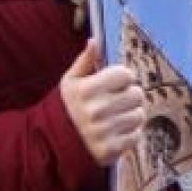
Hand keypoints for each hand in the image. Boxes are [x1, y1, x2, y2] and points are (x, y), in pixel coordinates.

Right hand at [60, 40, 146, 165]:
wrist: (52, 145)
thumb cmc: (66, 108)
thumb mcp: (70, 82)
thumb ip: (85, 61)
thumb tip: (94, 41)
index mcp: (87, 90)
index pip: (126, 74)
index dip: (122, 78)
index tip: (114, 85)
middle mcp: (96, 110)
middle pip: (137, 94)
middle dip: (129, 96)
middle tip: (116, 102)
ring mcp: (104, 131)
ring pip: (139, 115)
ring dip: (131, 115)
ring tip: (115, 118)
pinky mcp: (111, 149)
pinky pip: (137, 135)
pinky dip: (130, 134)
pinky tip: (115, 132)